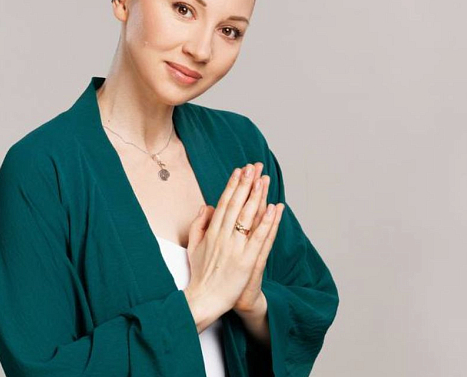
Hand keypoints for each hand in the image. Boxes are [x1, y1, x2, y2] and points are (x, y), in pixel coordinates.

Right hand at [184, 163, 281, 328]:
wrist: (204, 299)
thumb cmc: (200, 275)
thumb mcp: (193, 246)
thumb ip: (199, 225)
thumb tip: (207, 206)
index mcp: (212, 232)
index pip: (224, 203)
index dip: (233, 185)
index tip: (240, 171)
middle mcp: (223, 237)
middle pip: (237, 205)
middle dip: (246, 184)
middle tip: (253, 167)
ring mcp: (236, 248)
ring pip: (248, 217)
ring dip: (257, 196)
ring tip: (264, 180)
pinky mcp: (247, 261)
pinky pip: (259, 238)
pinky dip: (267, 222)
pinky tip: (273, 208)